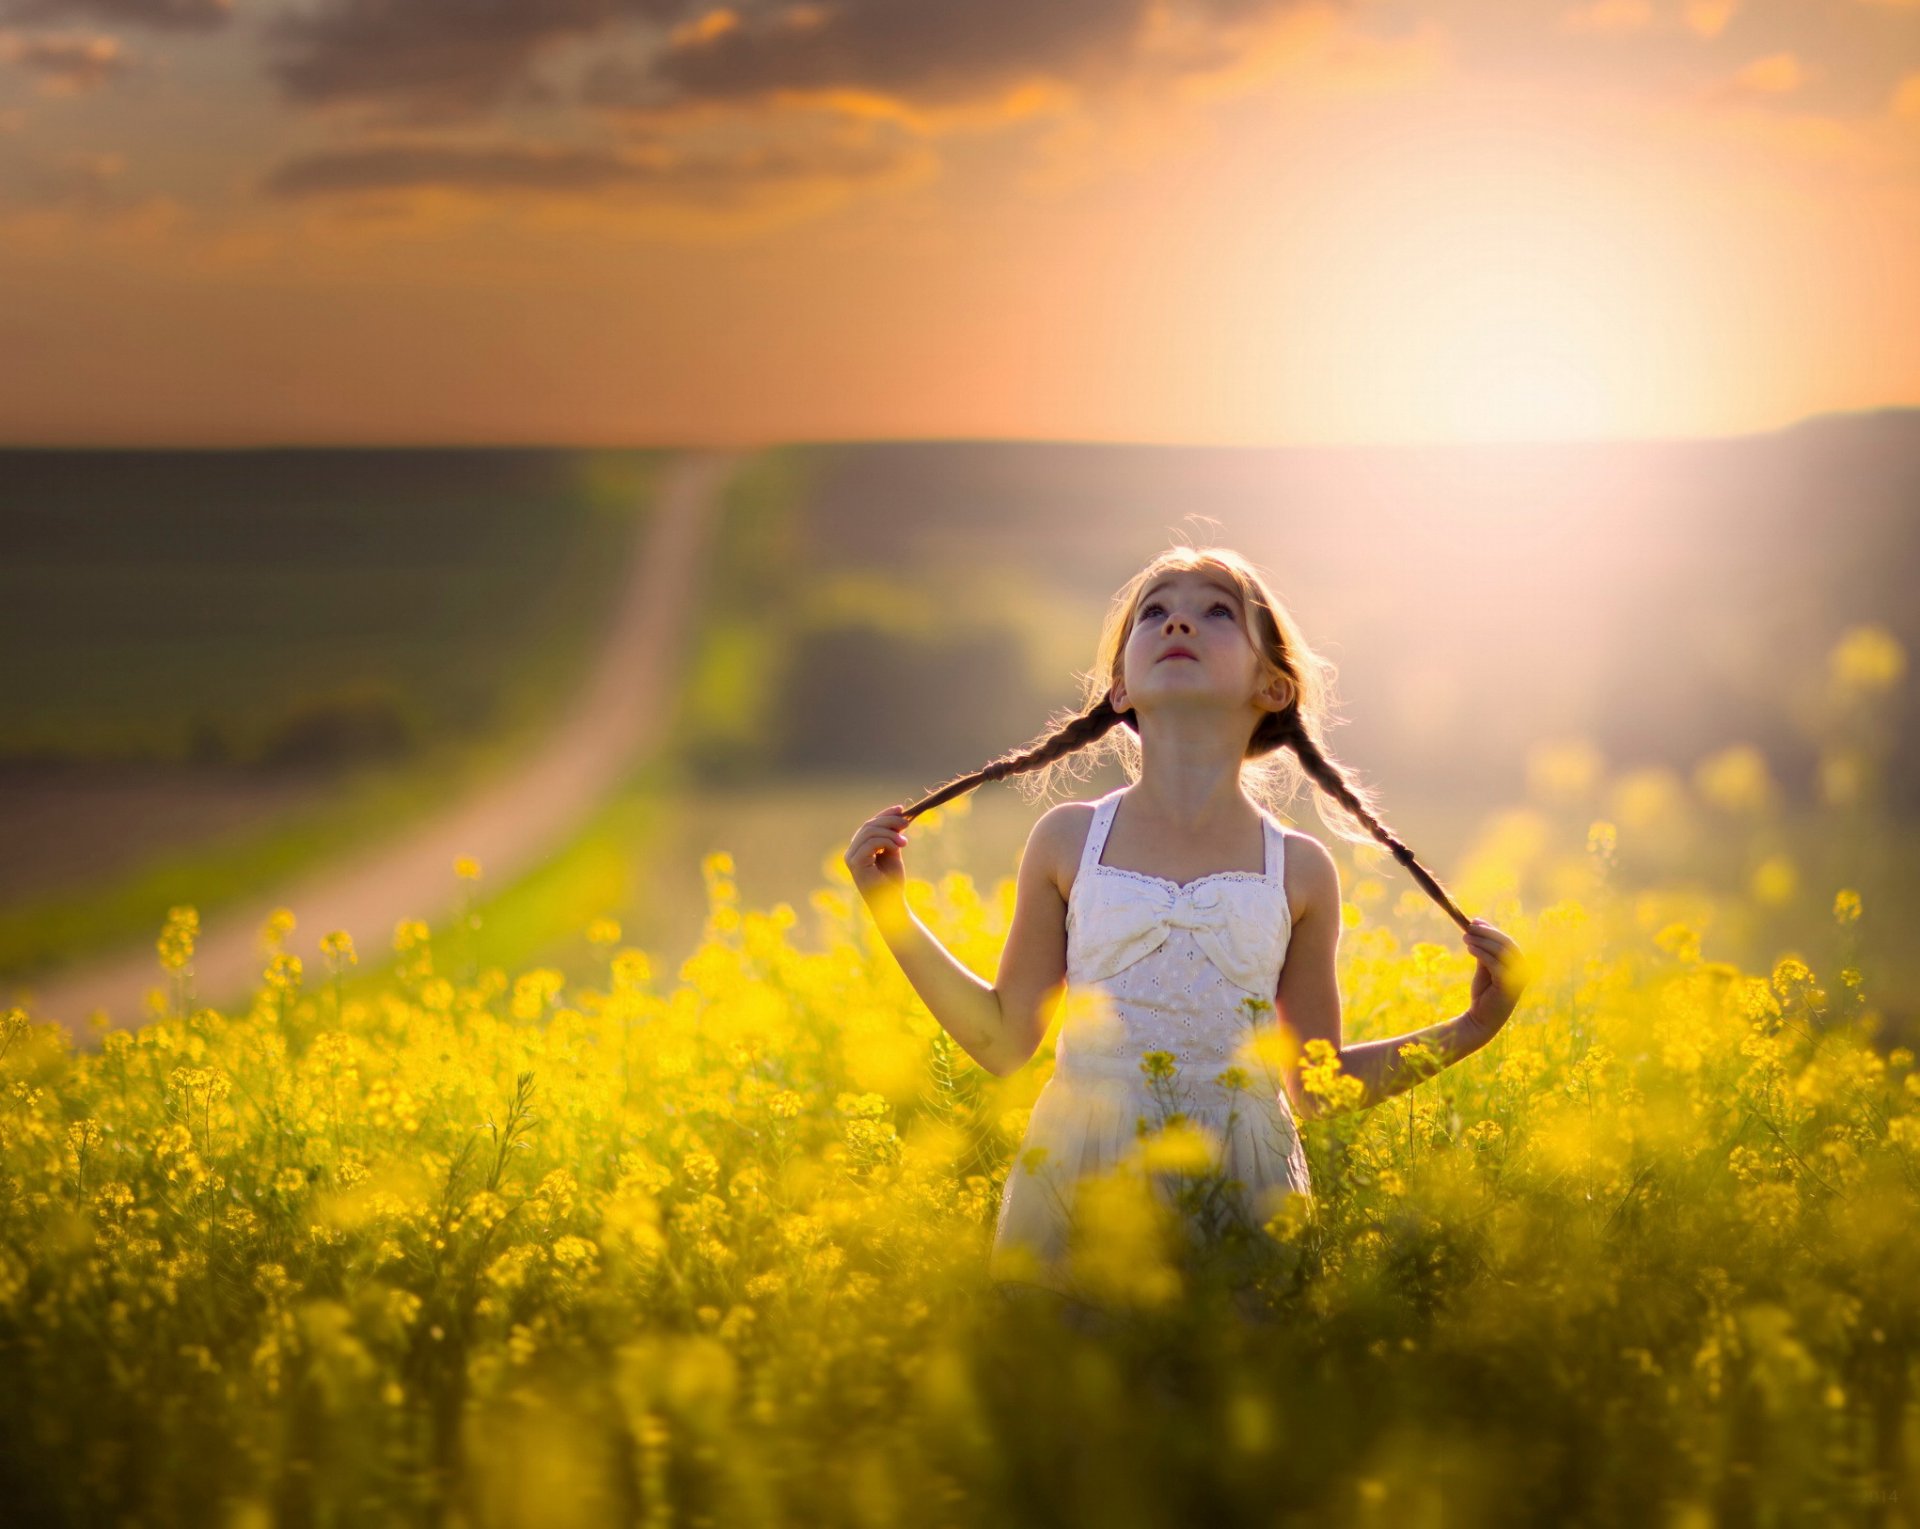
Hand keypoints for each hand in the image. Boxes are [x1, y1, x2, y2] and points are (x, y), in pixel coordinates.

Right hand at [845, 804, 911, 899]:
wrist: (891, 904)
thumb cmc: (892, 882)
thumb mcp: (893, 853)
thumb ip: (892, 836)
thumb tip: (900, 815)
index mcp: (859, 848)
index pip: (869, 825)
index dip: (885, 815)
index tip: (901, 809)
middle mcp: (852, 852)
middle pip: (868, 826)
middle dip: (889, 821)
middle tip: (907, 823)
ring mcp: (851, 858)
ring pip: (869, 832)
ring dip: (890, 832)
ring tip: (905, 841)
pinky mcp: (855, 863)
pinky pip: (871, 843)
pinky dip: (887, 841)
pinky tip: (899, 846)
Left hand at [1462, 918, 1527, 1040]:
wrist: (1480, 1019)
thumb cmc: (1484, 993)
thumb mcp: (1485, 967)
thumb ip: (1485, 950)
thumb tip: (1478, 925)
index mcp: (1520, 965)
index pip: (1508, 942)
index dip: (1492, 930)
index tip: (1475, 921)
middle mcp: (1523, 971)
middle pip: (1507, 944)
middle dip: (1487, 932)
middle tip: (1469, 927)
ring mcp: (1517, 979)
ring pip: (1501, 951)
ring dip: (1481, 941)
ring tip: (1465, 937)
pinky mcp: (1507, 986)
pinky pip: (1494, 963)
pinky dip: (1481, 953)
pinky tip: (1470, 948)